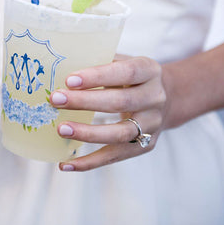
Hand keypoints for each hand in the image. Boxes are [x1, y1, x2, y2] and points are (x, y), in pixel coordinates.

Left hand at [50, 56, 166, 171]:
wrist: (167, 97)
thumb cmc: (132, 76)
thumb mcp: (124, 61)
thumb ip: (101, 62)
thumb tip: (62, 68)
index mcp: (149, 70)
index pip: (125, 72)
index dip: (97, 77)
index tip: (69, 80)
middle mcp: (155, 98)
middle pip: (120, 102)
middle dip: (85, 102)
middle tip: (56, 99)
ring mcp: (152, 124)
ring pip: (119, 133)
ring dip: (87, 133)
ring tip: (61, 129)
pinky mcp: (145, 146)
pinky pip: (115, 156)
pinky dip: (89, 162)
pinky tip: (66, 163)